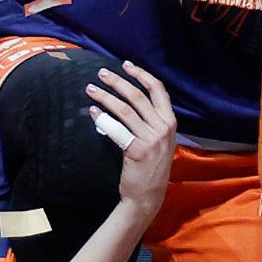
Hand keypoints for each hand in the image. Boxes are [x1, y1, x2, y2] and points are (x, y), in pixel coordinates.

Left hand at [91, 60, 177, 218]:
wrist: (148, 196)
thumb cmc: (151, 167)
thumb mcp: (160, 141)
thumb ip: (151, 122)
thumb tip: (129, 101)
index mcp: (170, 123)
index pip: (158, 90)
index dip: (142, 75)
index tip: (127, 65)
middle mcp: (163, 128)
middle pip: (138, 96)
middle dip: (118, 82)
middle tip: (101, 73)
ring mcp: (151, 140)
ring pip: (125, 110)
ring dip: (105, 97)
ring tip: (90, 90)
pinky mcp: (137, 150)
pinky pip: (116, 129)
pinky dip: (103, 118)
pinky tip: (93, 112)